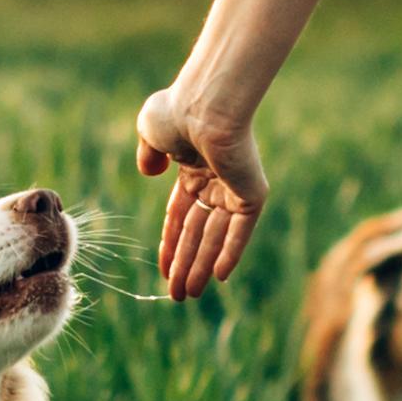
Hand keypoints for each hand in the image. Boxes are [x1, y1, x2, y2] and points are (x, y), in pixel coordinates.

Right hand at [132, 84, 268, 300]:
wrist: (204, 106)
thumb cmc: (176, 112)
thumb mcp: (150, 130)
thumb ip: (149, 153)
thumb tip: (151, 172)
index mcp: (193, 167)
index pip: (182, 214)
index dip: (172, 242)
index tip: (163, 268)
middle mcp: (216, 180)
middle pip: (199, 232)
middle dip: (186, 263)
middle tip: (177, 294)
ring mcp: (235, 188)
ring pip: (216, 237)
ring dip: (201, 265)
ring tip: (187, 294)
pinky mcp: (252, 194)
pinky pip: (240, 231)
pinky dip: (230, 253)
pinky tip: (219, 277)